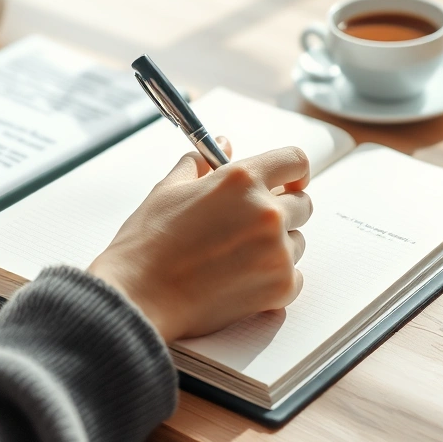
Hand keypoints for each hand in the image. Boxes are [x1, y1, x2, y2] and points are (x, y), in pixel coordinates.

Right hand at [89, 138, 311, 342]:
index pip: (295, 160)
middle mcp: (267, 212)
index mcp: (242, 180)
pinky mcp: (280, 286)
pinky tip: (243, 279)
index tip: (289, 181)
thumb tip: (222, 144)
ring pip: (297, 242)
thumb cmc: (148, 244)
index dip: (294, 171)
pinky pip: (295, 276)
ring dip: (278, 246)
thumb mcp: (169, 189)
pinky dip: (275, 278)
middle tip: (250, 226)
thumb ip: (201, 162)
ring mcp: (277, 251)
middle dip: (283, 210)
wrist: (140, 297)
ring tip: (237, 257)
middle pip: (302, 203)